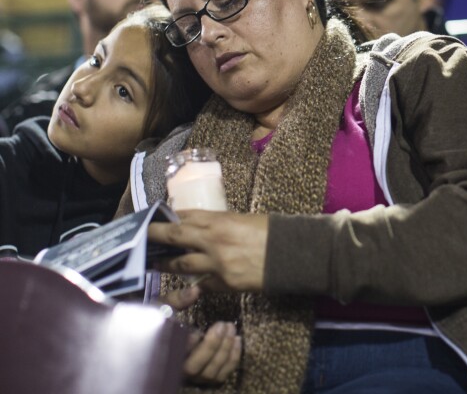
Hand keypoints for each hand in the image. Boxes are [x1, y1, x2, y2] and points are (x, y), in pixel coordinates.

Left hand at [149, 210, 268, 291]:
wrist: (292, 254)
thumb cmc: (273, 231)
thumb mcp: (245, 219)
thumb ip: (223, 224)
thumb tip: (208, 229)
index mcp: (219, 220)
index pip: (184, 216)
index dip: (168, 217)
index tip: (156, 217)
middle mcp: (212, 241)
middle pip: (174, 236)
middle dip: (154, 235)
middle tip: (139, 236)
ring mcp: (216, 264)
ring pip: (181, 264)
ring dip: (166, 264)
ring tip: (155, 263)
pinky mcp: (224, 284)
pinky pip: (202, 284)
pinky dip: (195, 283)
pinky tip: (188, 284)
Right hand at [161, 285, 241, 384]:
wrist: (166, 333)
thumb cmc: (164, 319)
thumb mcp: (165, 306)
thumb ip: (177, 299)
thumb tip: (195, 290)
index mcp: (163, 353)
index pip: (174, 355)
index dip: (187, 346)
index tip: (196, 332)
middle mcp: (177, 370)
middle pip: (194, 367)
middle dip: (211, 346)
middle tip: (222, 325)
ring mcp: (194, 376)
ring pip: (210, 374)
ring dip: (224, 350)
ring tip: (231, 328)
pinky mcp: (207, 377)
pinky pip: (222, 374)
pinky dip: (232, 359)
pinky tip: (237, 340)